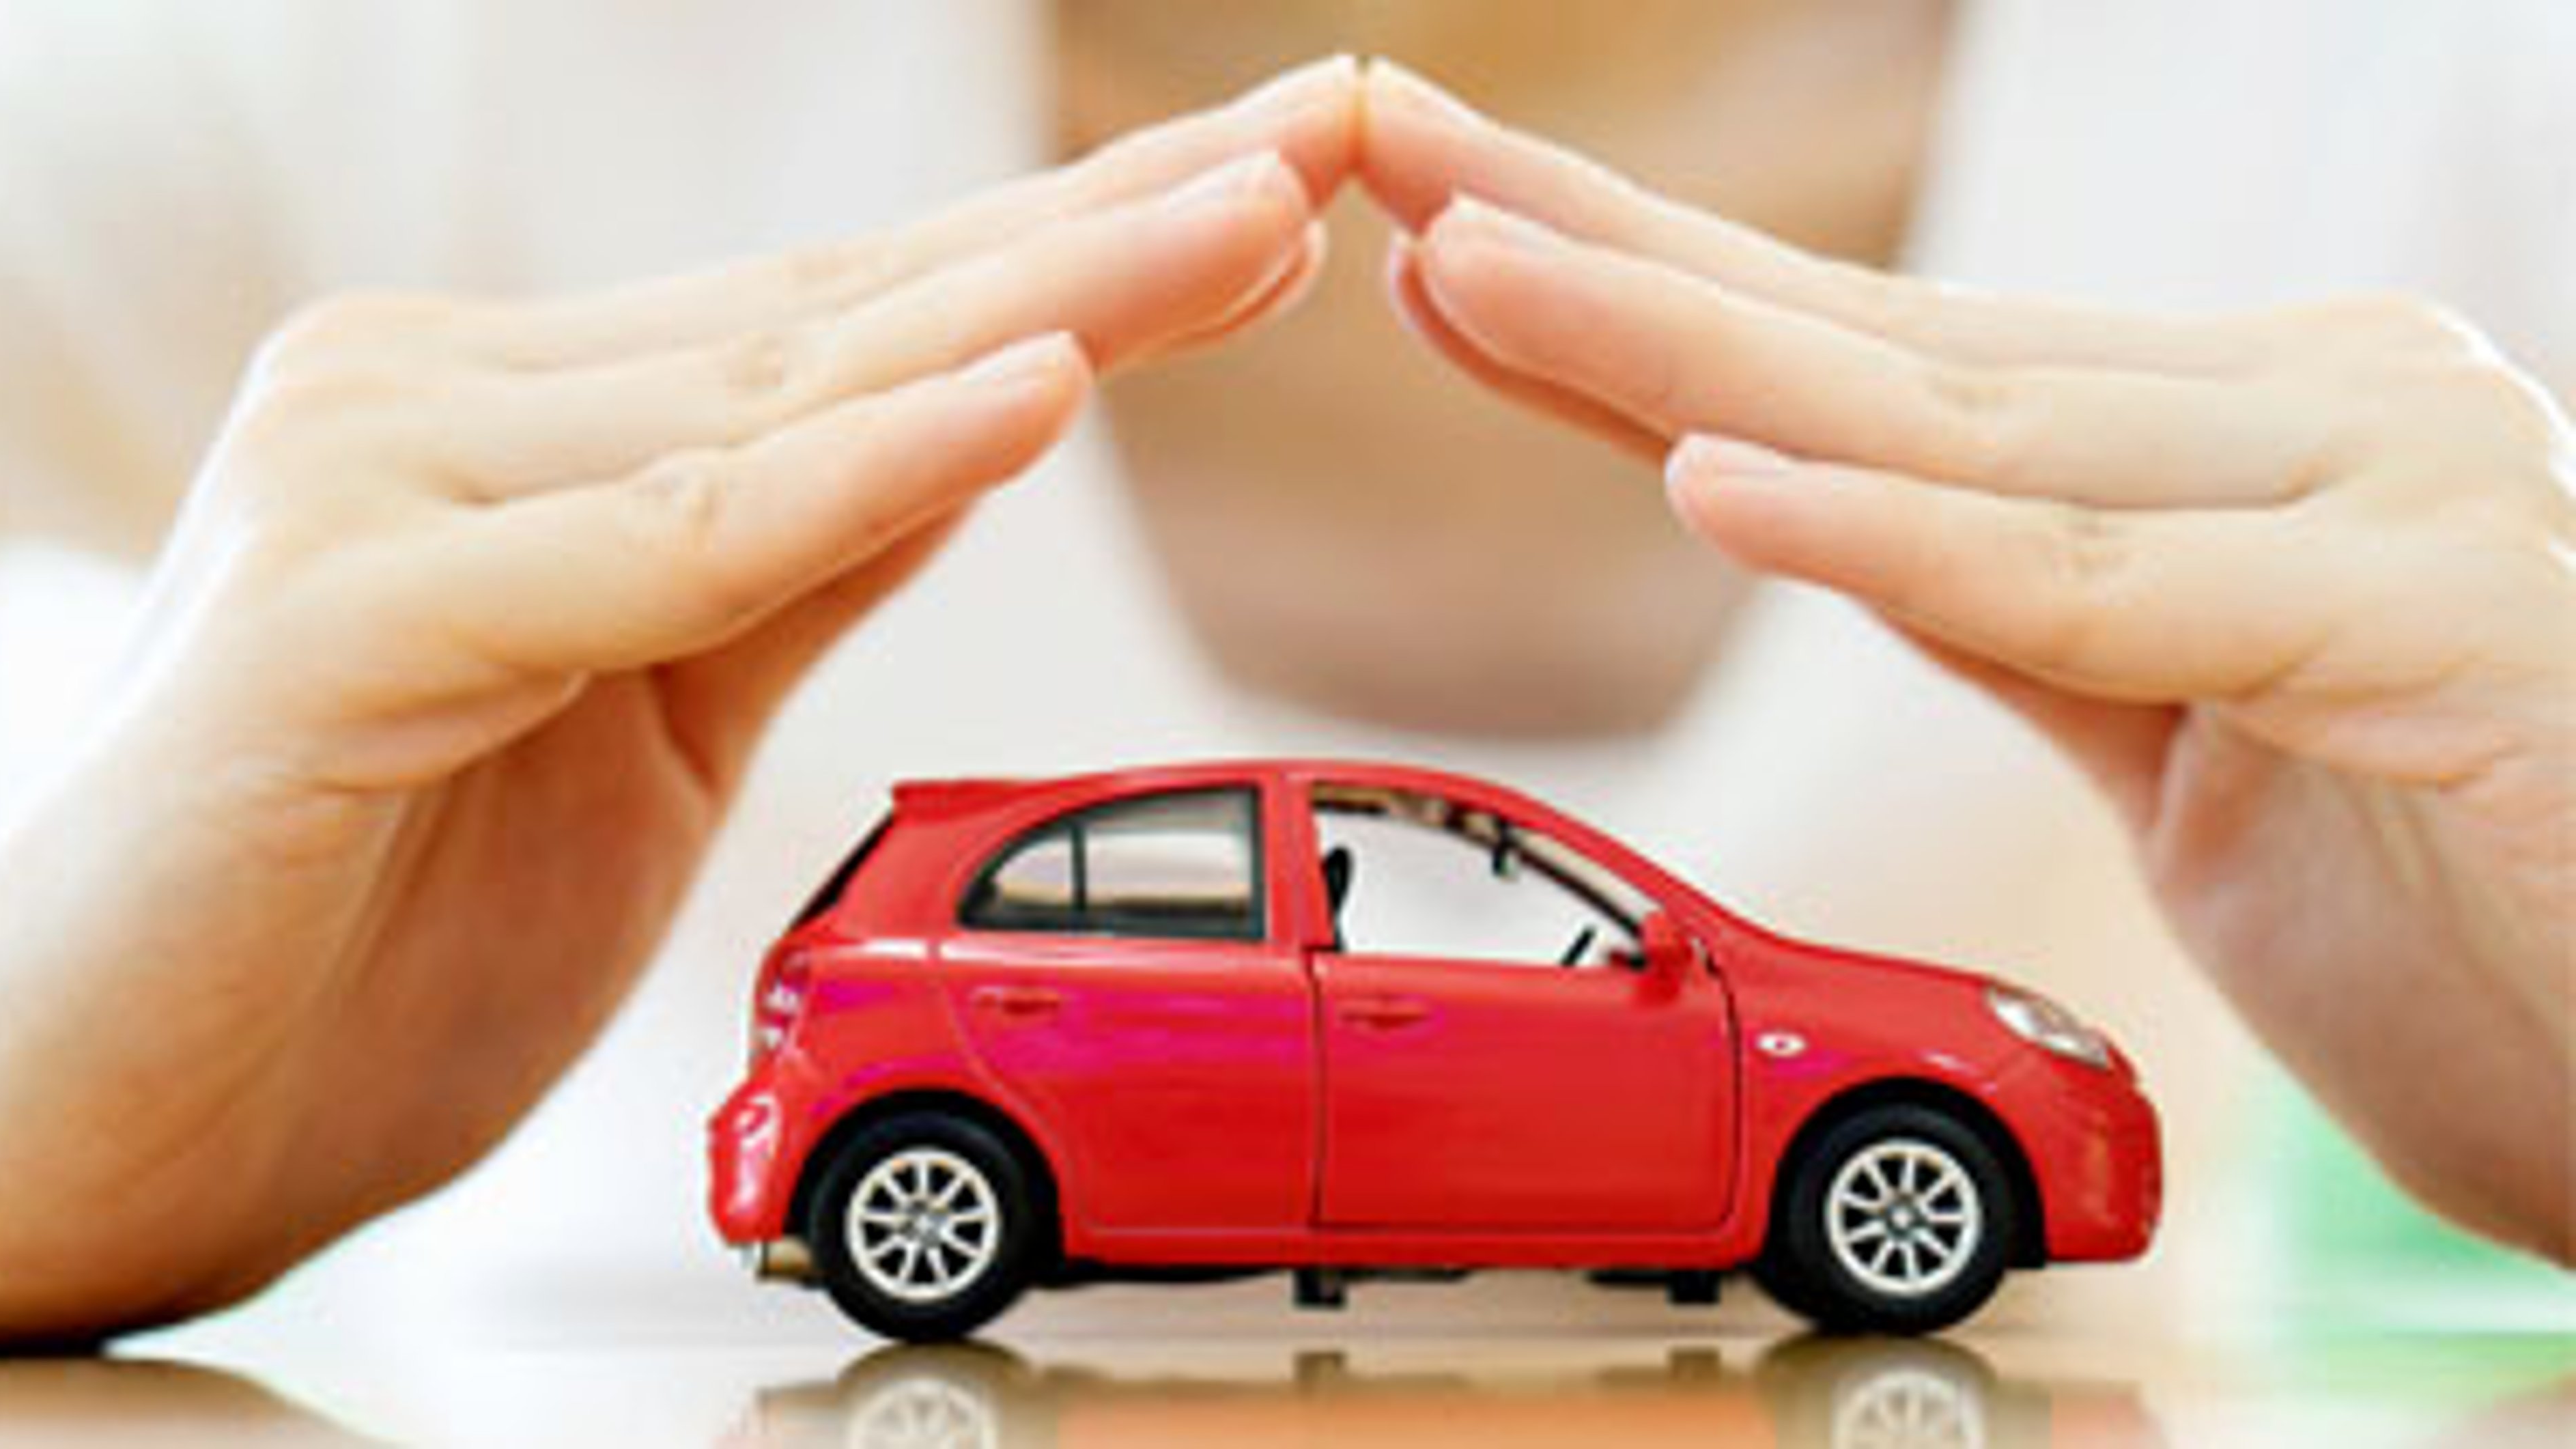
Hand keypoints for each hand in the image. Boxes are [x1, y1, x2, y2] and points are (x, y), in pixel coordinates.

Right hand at [0, 58, 1355, 1346]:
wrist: (84, 1127)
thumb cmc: (343, 943)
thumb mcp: (637, 728)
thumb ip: (781, 566)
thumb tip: (968, 427)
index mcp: (519, 429)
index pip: (854, 322)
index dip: (1081, 252)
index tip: (1284, 189)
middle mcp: (443, 408)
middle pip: (851, 316)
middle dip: (1116, 229)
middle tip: (1340, 126)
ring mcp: (385, 494)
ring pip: (782, 397)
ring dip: (1049, 306)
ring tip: (1263, 213)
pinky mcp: (344, 627)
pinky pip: (668, 546)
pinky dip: (862, 476)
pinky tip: (1035, 393)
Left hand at [1359, 62, 2574, 1260]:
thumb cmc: (2472, 912)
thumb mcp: (2191, 736)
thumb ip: (2030, 609)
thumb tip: (1816, 497)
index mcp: (2238, 440)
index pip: (1884, 357)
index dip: (1649, 295)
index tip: (1451, 233)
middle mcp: (2310, 420)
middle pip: (1887, 346)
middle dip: (1612, 261)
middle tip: (1391, 153)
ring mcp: (2387, 499)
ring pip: (1960, 430)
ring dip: (1683, 354)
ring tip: (1467, 266)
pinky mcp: (2438, 631)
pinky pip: (2104, 594)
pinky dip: (1901, 543)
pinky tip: (1713, 485)